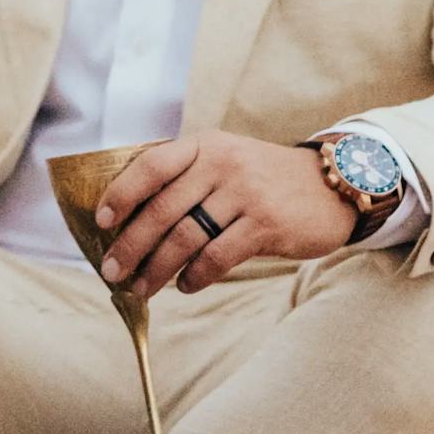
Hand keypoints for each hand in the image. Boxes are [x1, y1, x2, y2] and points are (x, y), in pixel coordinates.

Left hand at [93, 131, 355, 300]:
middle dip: (131, 245)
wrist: (332, 185)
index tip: (101, 222)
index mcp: (205, 145)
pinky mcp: (266, 224)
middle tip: (111, 271)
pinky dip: (196, 276)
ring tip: (142, 288)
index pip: (152, 165)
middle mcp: (223, 164)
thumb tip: (130, 219)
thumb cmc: (265, 180)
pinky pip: (218, 256)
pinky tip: (185, 285)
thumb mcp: (226, 160)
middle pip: (162, 209)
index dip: (122, 193)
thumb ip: (186, 178)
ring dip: (157, 268)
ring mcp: (246, 194)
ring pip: (186, 237)